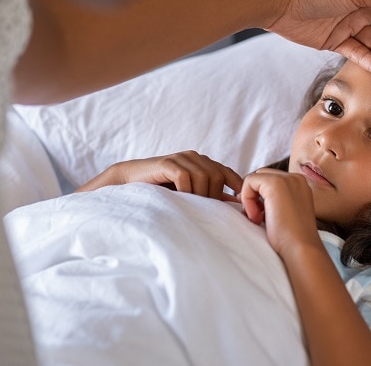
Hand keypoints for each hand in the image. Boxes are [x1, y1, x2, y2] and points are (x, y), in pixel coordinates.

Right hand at [75, 151, 241, 200]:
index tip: (240, 201)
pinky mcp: (168, 163)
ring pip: (204, 177)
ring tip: (191, 207)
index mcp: (201, 162)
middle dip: (214, 197)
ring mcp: (181, 158)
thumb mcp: (188, 192)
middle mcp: (194, 157)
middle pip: (217, 177)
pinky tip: (180, 200)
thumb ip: (207, 194)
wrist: (130, 181)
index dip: (235, 185)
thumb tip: (233, 204)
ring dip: (200, 196)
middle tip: (205, 212)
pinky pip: (186, 178)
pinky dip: (186, 191)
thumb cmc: (160, 190)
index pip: (225, 172)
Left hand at [240, 168, 322, 254]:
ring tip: (257, 219)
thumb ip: (273, 201)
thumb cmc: (291, 238)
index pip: (270, 180)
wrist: (301, 248)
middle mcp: (295, 178)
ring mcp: (287, 179)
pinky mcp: (275, 183)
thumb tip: (245, 195)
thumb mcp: (283, 213)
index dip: (259, 197)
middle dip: (253, 195)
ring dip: (250, 199)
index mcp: (300, 185)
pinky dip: (247, 200)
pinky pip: (249, 181)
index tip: (260, 216)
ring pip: (254, 178)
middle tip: (256, 217)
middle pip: (262, 176)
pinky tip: (256, 217)